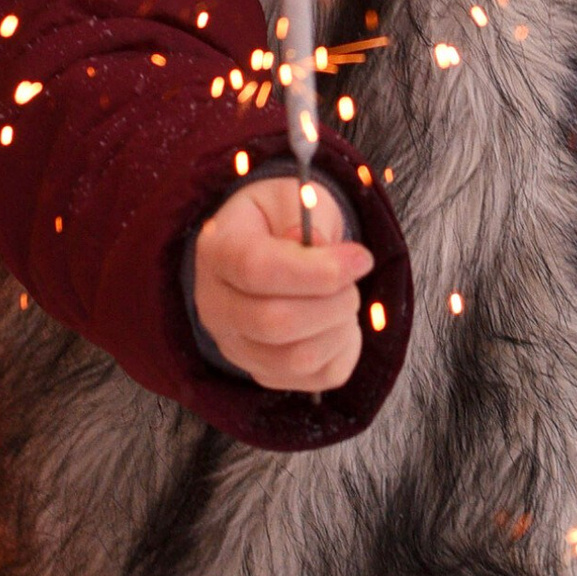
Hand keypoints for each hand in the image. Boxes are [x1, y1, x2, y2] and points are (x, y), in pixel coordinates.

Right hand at [191, 176, 372, 394]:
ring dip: (340, 326)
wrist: (262, 247)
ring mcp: (237, 347)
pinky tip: (337, 321)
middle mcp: (215, 307)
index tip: (362, 258)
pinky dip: (344, 348)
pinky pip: (317, 378)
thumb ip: (306, 217)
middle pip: (276, 323)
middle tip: (353, 279)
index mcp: (216, 252)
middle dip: (334, 300)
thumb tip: (322, 249)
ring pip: (297, 359)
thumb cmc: (278, 220)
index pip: (257, 270)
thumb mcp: (292, 197)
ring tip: (344, 298)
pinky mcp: (265, 374)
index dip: (318, 270)